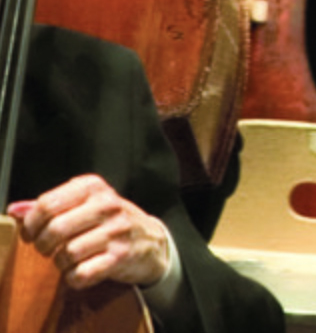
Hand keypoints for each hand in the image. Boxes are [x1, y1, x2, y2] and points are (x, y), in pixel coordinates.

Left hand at [10, 175, 172, 290]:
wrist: (150, 239)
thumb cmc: (108, 221)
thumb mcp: (83, 203)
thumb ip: (49, 205)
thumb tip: (15, 210)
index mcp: (93, 187)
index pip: (46, 204)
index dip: (31, 224)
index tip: (32, 233)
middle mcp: (107, 205)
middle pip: (54, 229)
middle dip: (42, 245)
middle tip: (46, 249)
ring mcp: (117, 231)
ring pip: (67, 254)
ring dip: (60, 263)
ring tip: (67, 259)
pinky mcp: (121, 256)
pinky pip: (82, 273)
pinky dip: (74, 278)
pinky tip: (79, 271)